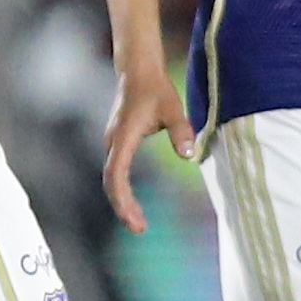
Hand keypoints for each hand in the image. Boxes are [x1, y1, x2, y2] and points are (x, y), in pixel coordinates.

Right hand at [100, 65, 192, 230]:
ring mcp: (112, 143)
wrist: (137, 70)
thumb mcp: (172, 108)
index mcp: (123, 137)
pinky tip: (134, 203)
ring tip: (138, 223)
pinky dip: (122, 190)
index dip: (123, 199)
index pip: (116, 175)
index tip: (135, 218)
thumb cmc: (155, 89)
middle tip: (140, 229)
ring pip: (111, 179)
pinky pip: (116, 172)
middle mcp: (112, 143)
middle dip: (123, 208)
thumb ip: (181, 131)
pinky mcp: (117, 143)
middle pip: (110, 183)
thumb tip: (189, 155)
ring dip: (122, 201)